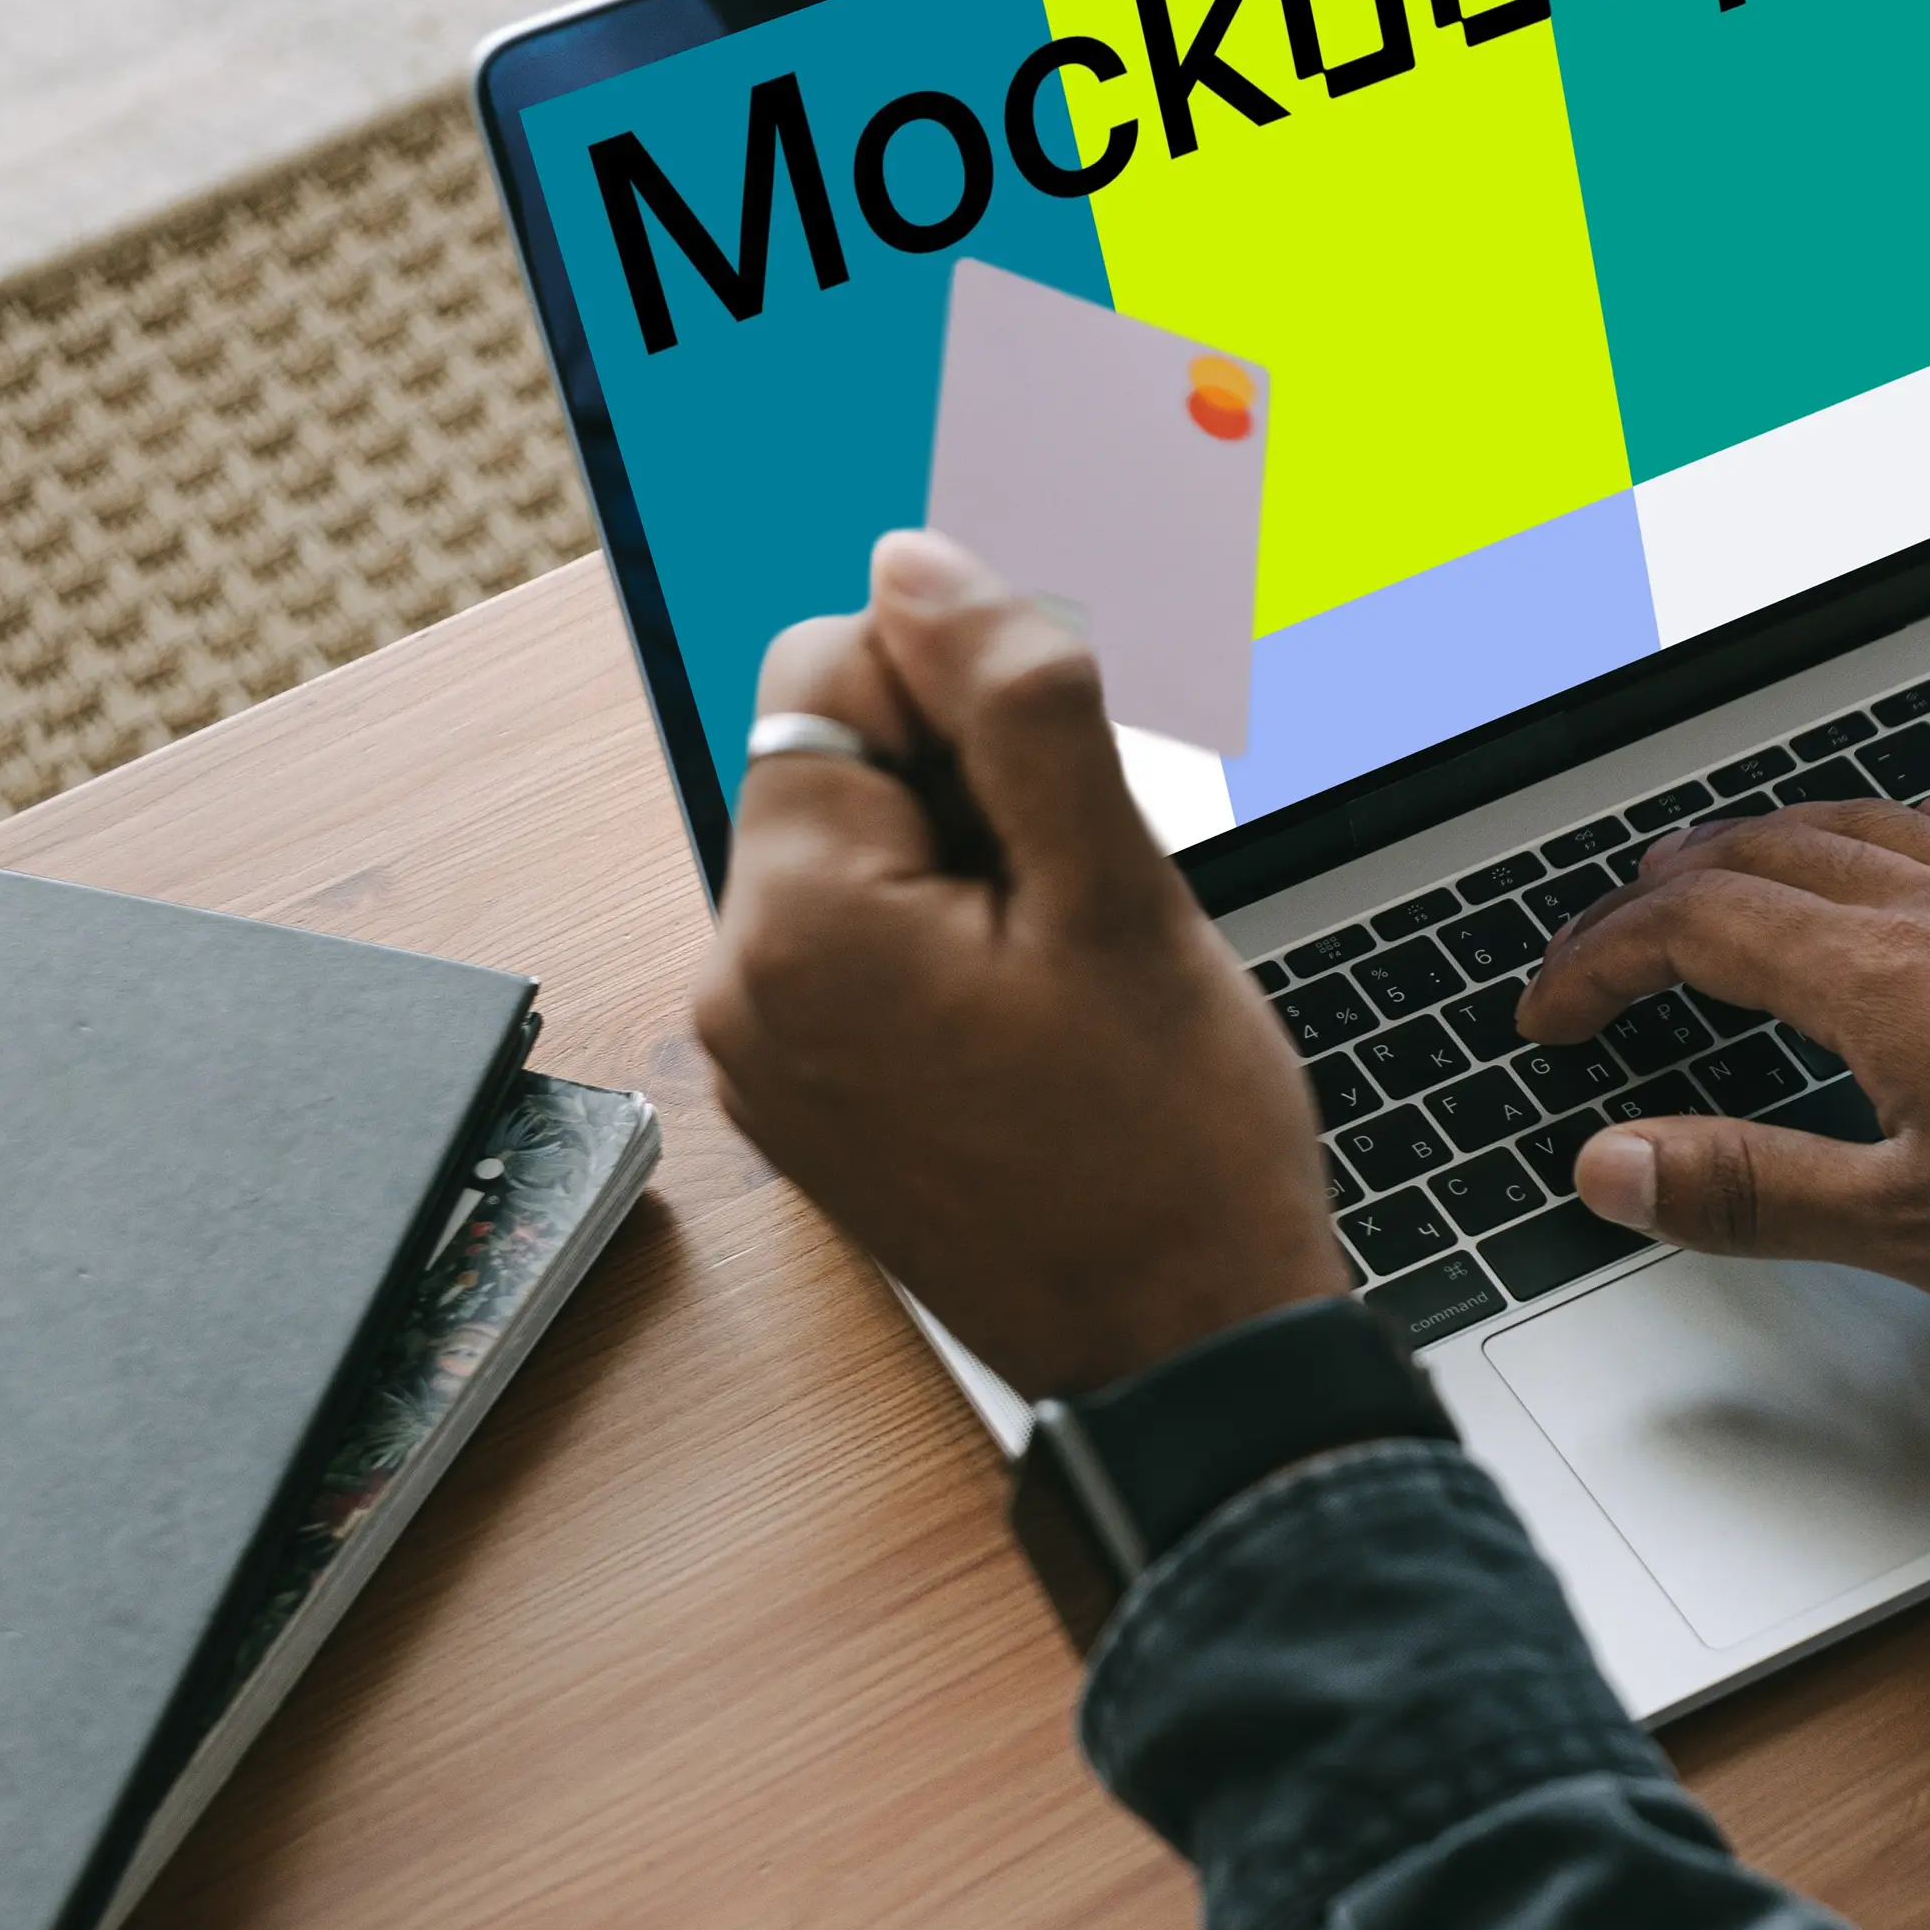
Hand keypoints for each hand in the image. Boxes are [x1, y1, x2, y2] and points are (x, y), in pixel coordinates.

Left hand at [693, 533, 1343, 1398]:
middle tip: (1078, 913)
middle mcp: (741, 993)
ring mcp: (768, 1062)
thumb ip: (1015, 704)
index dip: (968, 695)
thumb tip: (921, 566)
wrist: (1188, 1362)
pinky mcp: (810, 1107)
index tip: (1065, 806)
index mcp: (797, 926)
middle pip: (836, 764)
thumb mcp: (1119, 893)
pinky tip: (1037, 1034)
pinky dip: (953, 956)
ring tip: (1064, 988)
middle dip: (968, 794)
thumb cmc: (1174, 1157)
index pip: (831, 668)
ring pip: (861, 859)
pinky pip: (864, 959)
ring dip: (971, 875)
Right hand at [1523, 799, 1929, 1343]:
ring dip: (1763, 840)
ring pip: (1861, 824)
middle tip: (1602, 947)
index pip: (1694, 928)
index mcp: (1883, 974)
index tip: (1550, 1016)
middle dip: (1656, 892)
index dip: (1599, 964)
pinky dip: (1890, 834)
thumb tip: (1616, 1166)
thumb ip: (1749, 1190)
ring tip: (1713, 872)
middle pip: (1761, 852)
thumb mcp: (1910, 1227)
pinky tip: (1903, 856)